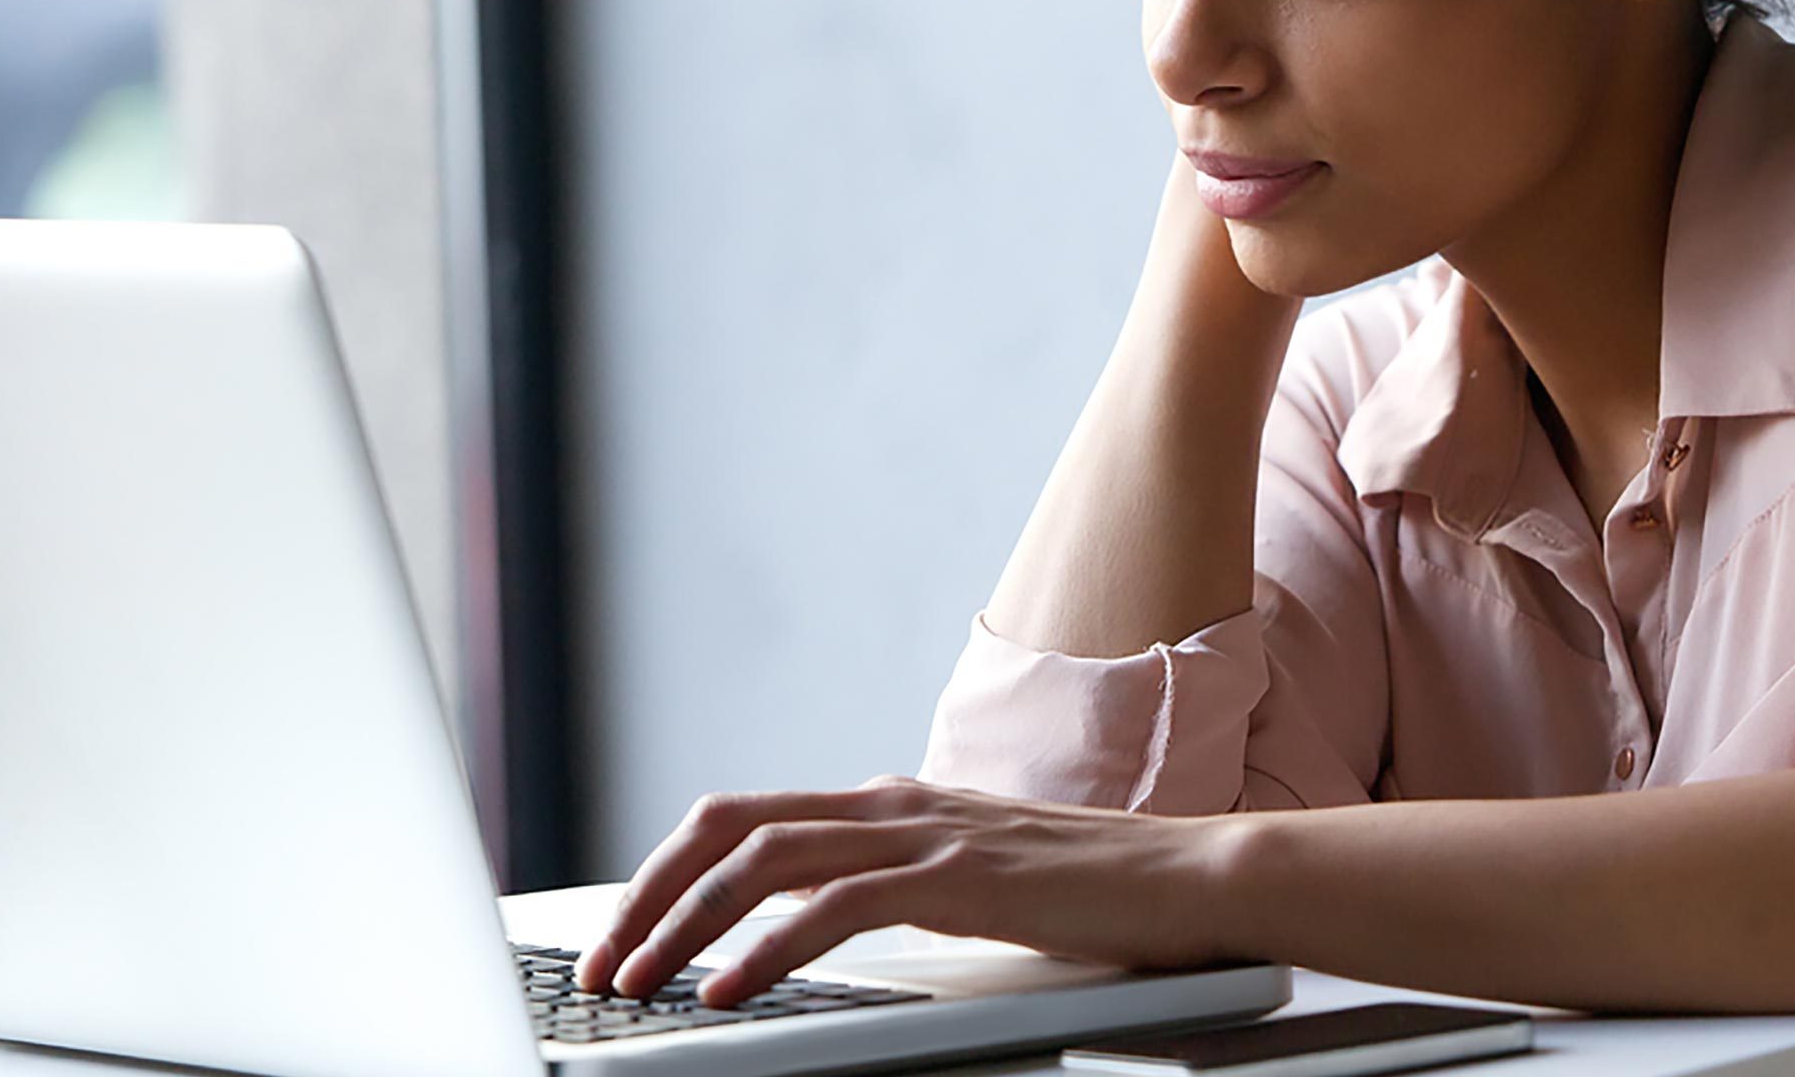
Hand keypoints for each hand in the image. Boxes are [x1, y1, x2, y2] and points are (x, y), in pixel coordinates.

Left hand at [574, 774, 1250, 1006]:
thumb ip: (898, 884)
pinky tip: (729, 991)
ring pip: (765, 859)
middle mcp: (894, 803)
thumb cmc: (1092, 892)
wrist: (1191, 878)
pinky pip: (835, 905)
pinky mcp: (959, 877)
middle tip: (602, 966)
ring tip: (640, 984)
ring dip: (684, 925)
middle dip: (649, 894)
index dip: (669, 873)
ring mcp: (926, 834)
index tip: (624, 937)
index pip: (745, 819)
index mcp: (890, 802)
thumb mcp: (970, 881)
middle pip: (730, 826)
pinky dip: (765, 948)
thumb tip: (819, 922)